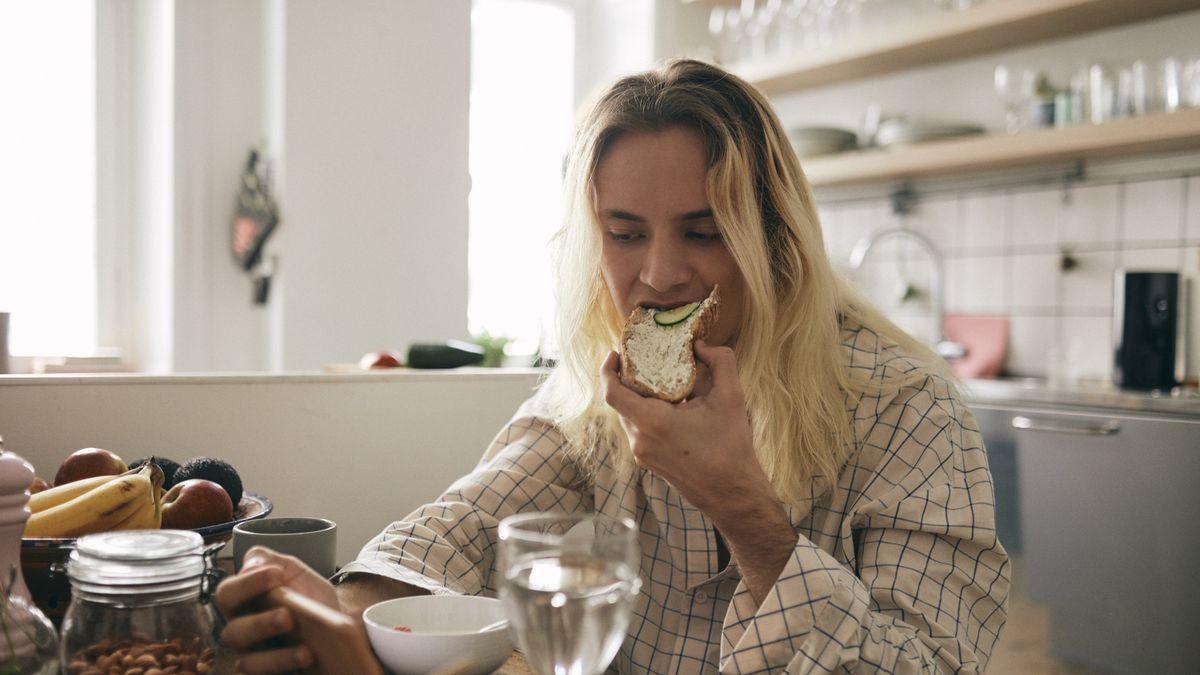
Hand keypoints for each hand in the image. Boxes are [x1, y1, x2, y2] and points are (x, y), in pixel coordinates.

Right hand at [216, 546, 339, 673]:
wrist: (335, 620)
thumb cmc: (306, 595)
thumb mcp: (292, 570)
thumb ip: (268, 560)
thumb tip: (249, 565)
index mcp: (241, 602)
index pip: (227, 593)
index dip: (248, 584)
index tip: (277, 574)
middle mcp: (240, 631)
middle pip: (233, 631)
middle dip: (261, 624)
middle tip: (287, 616)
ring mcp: (253, 656)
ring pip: (248, 661)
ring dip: (276, 656)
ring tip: (303, 647)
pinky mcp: (267, 673)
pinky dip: (285, 666)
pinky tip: (305, 657)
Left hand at [600, 339, 773, 519]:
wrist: (732, 493)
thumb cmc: (731, 447)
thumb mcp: (732, 397)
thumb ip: (720, 361)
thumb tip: (701, 345)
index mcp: (653, 422)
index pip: (613, 393)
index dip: (607, 370)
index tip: (615, 353)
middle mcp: (641, 440)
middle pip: (620, 402)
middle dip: (626, 379)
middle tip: (640, 359)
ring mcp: (642, 454)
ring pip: (628, 416)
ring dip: (637, 397)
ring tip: (656, 380)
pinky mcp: (648, 462)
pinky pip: (637, 430)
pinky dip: (645, 413)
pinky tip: (667, 405)